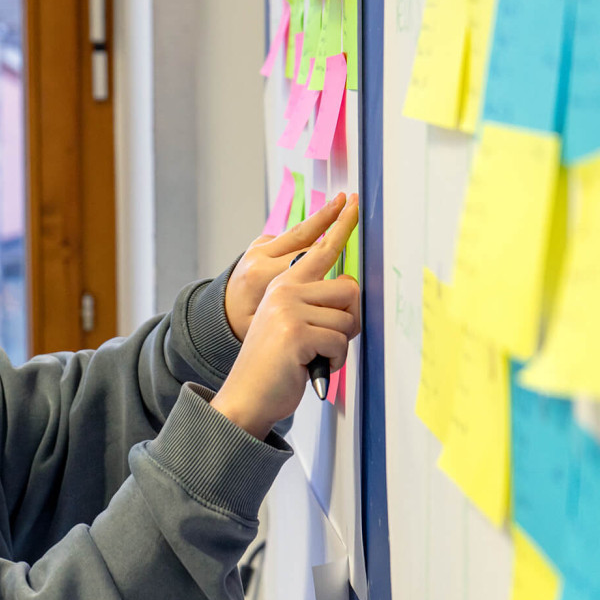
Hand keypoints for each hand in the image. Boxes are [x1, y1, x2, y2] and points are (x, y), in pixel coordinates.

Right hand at [211, 195, 360, 438]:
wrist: (246, 396)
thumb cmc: (274, 365)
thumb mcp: (289, 324)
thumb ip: (311, 302)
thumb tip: (348, 290)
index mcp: (282, 284)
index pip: (319, 249)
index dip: (340, 225)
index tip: (353, 203)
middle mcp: (284, 290)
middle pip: (348, 287)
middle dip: (348, 319)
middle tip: (329, 339)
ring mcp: (288, 310)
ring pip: (347, 318)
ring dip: (338, 345)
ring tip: (314, 355)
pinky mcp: (296, 333)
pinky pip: (339, 342)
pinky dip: (332, 361)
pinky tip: (309, 366)